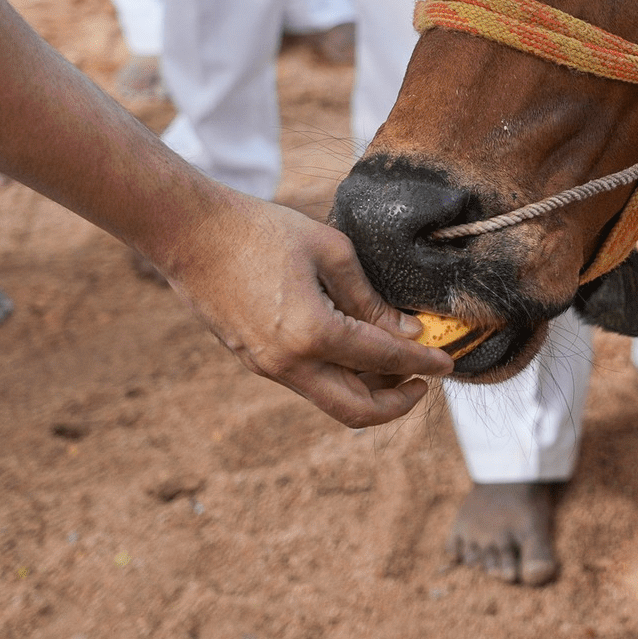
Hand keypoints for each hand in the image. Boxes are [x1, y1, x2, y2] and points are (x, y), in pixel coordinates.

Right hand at [156, 193, 451, 426]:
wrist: (190, 234)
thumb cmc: (260, 229)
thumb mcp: (329, 250)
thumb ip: (370, 297)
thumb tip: (406, 331)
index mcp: (312, 333)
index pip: (383, 359)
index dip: (422, 363)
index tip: (447, 364)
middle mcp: (288, 363)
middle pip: (356, 409)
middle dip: (397, 403)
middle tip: (423, 382)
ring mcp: (267, 368)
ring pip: (331, 400)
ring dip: (368, 392)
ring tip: (395, 365)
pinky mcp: (254, 361)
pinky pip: (308, 383)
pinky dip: (340, 377)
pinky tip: (356, 351)